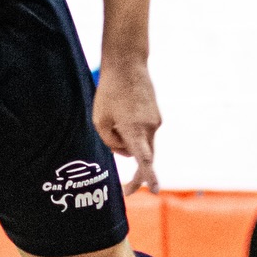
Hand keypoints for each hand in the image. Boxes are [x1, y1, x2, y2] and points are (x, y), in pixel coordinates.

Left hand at [93, 59, 160, 194]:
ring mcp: (156, 121)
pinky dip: (133, 131)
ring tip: (115, 117)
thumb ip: (112, 143)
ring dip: (129, 141)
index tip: (156, 191)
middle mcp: (150, 128)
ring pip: (143, 143)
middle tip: (126, 190)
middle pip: (145, 157)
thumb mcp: (100, 121)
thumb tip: (126, 154)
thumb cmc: (109, 93)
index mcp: (134, 130)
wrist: (128, 65)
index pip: (145, 160)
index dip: (149, 177)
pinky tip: (123, 112)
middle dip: (137, 172)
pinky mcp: (156, 115)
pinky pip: (144, 132)